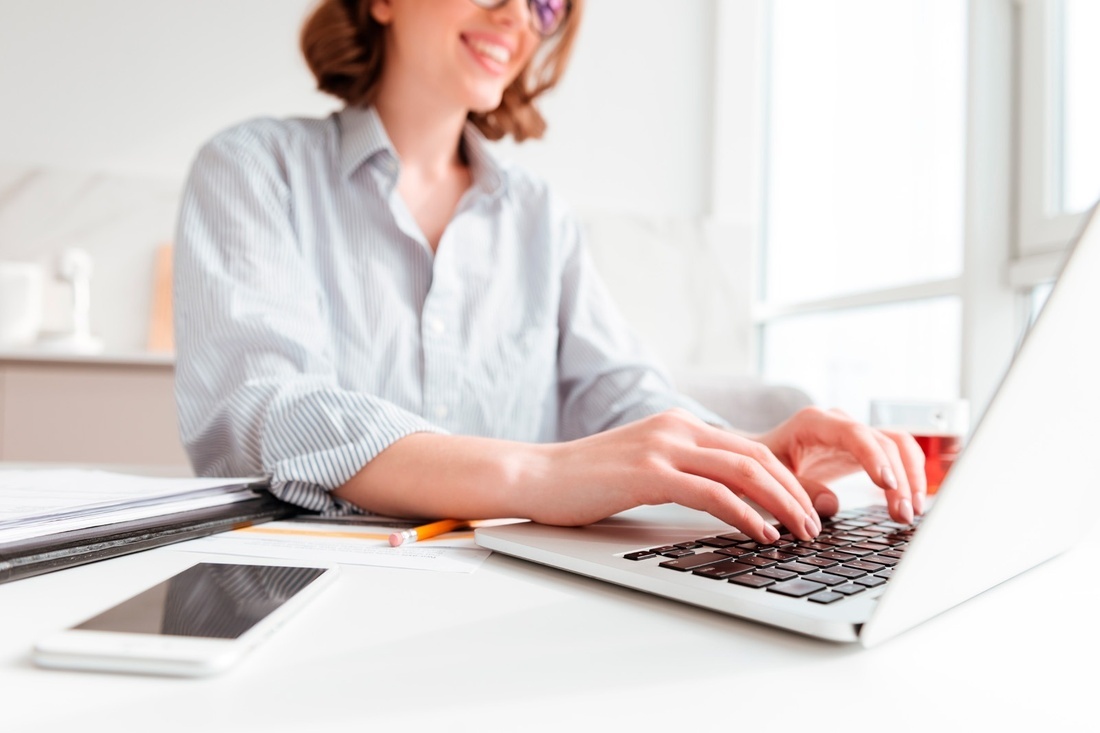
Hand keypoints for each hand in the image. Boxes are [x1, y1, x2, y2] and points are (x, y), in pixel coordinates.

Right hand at [535, 408, 822, 542]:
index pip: (750, 449)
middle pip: (757, 457)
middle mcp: (677, 428)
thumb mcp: (644, 468)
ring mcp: (663, 447)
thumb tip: (726, 502)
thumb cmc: (586, 482)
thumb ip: (683, 472)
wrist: (536, 476)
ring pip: (743, 471)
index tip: (806, 510)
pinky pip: (712, 492)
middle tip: (815, 525)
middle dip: (795, 494)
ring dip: (781, 505)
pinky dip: (745, 514)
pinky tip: (760, 535)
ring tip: (800, 533)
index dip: (787, 480)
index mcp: (680, 425)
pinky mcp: (648, 473)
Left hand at [754, 406, 926, 523]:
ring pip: (897, 446)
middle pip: (883, 442)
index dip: (874, 457)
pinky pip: (896, 455)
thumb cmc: (763, 465)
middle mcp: (839, 422)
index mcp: (813, 422)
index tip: (886, 484)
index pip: (854, 434)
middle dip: (898, 478)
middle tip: (902, 513)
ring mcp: (854, 433)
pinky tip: (910, 502)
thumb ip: (799, 488)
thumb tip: (832, 504)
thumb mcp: (772, 477)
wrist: (761, 457)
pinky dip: (908, 476)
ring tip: (910, 512)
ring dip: (910, 477)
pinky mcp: (864, 448)